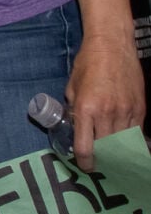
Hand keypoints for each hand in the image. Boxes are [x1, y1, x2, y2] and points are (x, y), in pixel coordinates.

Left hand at [65, 35, 144, 170]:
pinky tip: (128, 147)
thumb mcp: (72, 87)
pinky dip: (132, 143)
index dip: (85, 162)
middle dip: (102, 160)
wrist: (113, 47)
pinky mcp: (140, 109)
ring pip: (124, 144)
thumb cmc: (87, 64)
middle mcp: (107, 113)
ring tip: (113, 158)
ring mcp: (127, 112)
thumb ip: (74, 109)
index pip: (86, 147)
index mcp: (86, 108)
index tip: (85, 166)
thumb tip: (75, 127)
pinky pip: (137, 134)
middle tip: (99, 164)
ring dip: (118, 154)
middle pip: (106, 149)